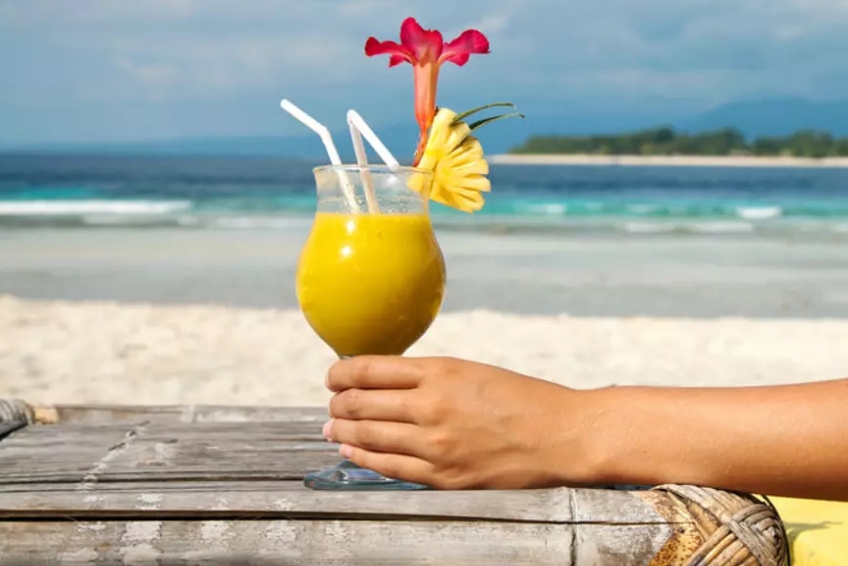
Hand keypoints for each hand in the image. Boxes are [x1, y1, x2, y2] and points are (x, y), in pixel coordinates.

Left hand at [324, 356, 600, 488]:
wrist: (562, 435)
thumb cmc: (521, 397)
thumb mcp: (471, 370)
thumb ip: (427, 376)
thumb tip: (383, 381)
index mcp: (440, 372)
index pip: (368, 369)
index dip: (340, 373)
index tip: (333, 376)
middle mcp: (431, 407)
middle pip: (361, 403)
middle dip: (337, 403)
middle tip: (331, 403)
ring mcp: (435, 445)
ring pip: (367, 437)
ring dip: (342, 431)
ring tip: (331, 427)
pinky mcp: (443, 477)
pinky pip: (389, 468)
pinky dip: (363, 458)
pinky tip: (351, 451)